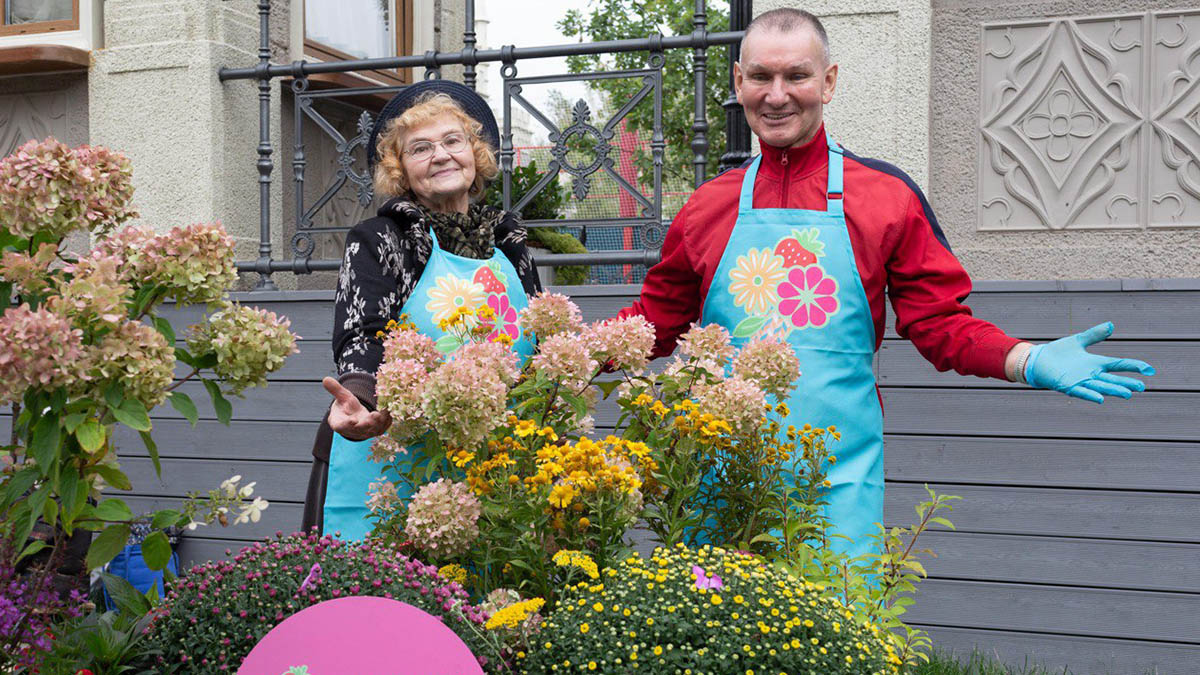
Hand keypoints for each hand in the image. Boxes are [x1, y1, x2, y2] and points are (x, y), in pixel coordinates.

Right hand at [323, 377, 391, 439]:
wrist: (355, 417)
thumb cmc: (346, 407)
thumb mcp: (341, 397)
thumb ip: (335, 390)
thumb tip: (325, 379)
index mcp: (340, 424)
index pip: (342, 426)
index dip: (348, 424)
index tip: (353, 420)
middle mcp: (353, 431)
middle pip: (360, 429)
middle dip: (367, 423)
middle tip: (373, 416)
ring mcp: (366, 433)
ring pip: (373, 430)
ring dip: (379, 422)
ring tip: (383, 413)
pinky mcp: (376, 431)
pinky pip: (382, 428)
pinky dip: (387, 421)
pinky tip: (389, 412)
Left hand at [1024, 322, 1154, 403]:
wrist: (1038, 360)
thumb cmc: (1058, 352)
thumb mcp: (1078, 340)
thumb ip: (1094, 334)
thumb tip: (1111, 325)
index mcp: (1095, 363)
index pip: (1119, 364)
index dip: (1134, 367)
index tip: (1150, 370)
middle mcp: (1091, 374)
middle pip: (1113, 379)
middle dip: (1127, 383)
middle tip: (1142, 387)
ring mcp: (1080, 381)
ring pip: (1100, 387)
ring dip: (1113, 390)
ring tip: (1127, 394)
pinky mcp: (1068, 386)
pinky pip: (1081, 392)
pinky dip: (1091, 395)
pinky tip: (1101, 399)